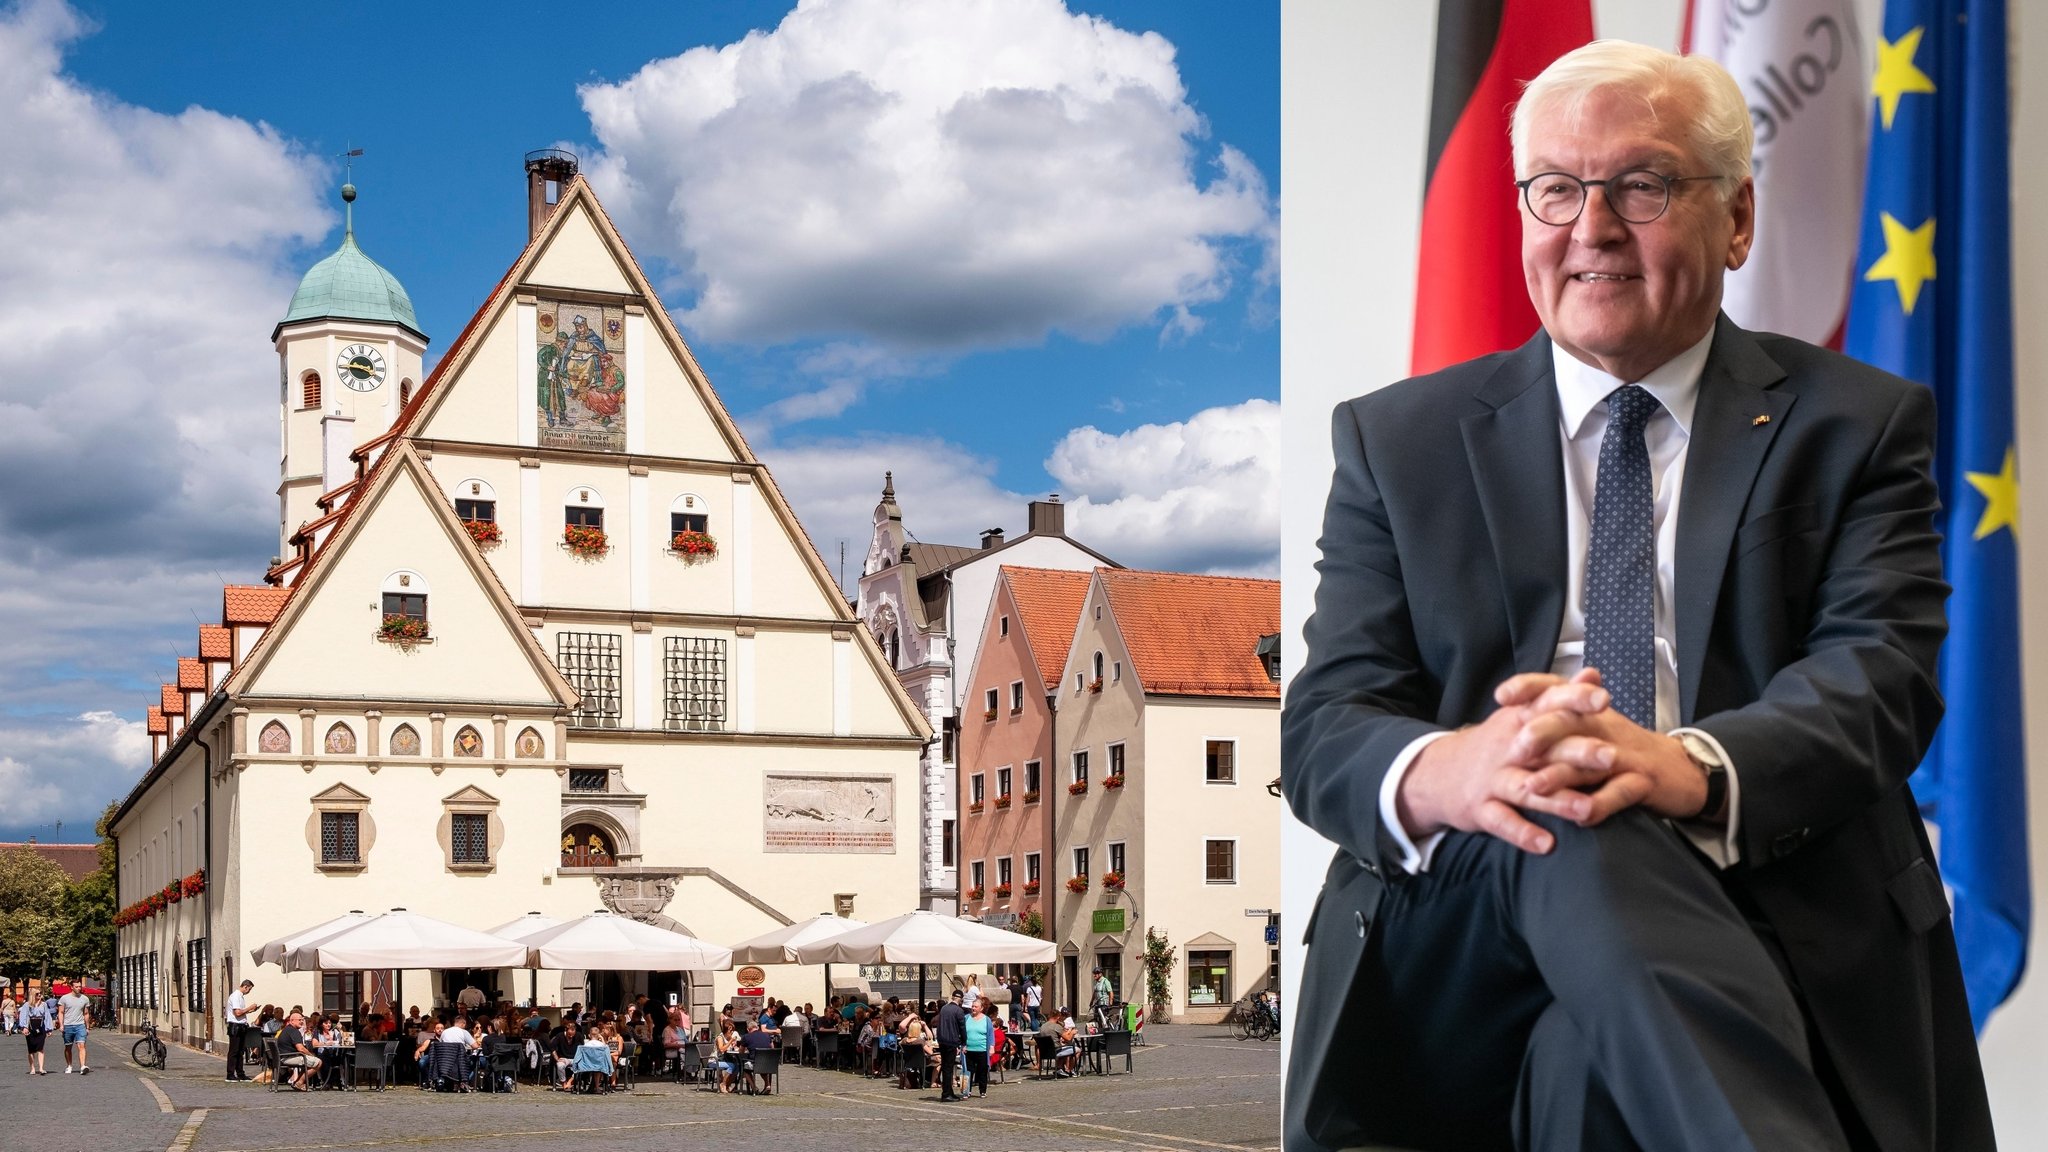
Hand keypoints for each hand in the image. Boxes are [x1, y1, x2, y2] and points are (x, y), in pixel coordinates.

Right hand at [1394, 669, 1615, 852]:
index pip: (1547, 703)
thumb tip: (1593, 673)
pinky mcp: (1481, 808)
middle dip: (1577, 751)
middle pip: (1543, 746)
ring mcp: (1493, 778)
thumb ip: (1558, 696)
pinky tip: (1546, 844)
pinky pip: (1502, 821)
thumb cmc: (1495, 744)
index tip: (1604, 699)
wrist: (1438, 774)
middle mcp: (1507, 747)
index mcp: (1518, 720)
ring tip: (1586, 809)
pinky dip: (1523, 833)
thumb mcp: (1520, 715)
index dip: (1574, 699)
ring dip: (1556, 799)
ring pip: (1526, 787)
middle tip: (1611, 757)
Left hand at [1512, 691, 1708, 825]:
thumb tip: (1517, 708)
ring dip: (1560, 775)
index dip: (1529, 688)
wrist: (1681, 771)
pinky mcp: (1643, 782)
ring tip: (1533, 788)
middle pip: (1571, 721)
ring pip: (1590, 761)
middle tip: (1515, 747)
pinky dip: (1599, 805)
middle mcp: (1605, 727)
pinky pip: (1619, 793)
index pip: (1557, 689)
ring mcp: (1625, 755)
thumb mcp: (1593, 728)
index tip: (1500, 696)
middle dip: (1541, 733)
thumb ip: (1559, 717)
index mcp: (1589, 711)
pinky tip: (1580, 818)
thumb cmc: (1625, 751)